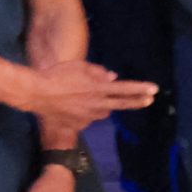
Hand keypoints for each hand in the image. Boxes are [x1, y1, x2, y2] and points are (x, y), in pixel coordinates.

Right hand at [18, 59, 157, 130]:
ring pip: (102, 111)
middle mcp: (97, 104)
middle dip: (137, 102)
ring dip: (102, 104)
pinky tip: (72, 105)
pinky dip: (86, 111)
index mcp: (98, 88)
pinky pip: (88, 117)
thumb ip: (98, 72)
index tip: (154, 89)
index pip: (125, 89)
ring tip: (86, 96)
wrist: (37, 94)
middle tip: (149, 100)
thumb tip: (112, 78)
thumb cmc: (57, 75)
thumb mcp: (79, 66)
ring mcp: (88, 117)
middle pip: (121, 104)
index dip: (140, 89)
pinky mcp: (79, 126)